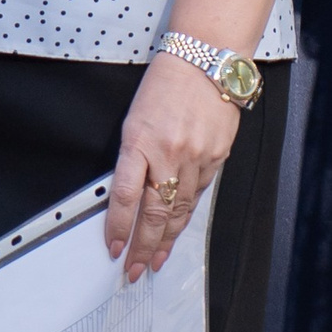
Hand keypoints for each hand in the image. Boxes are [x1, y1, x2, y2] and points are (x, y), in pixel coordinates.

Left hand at [105, 53, 241, 280]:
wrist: (205, 61)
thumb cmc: (165, 85)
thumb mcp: (135, 119)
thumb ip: (132, 158)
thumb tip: (127, 197)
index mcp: (139, 142)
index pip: (126, 197)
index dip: (119, 228)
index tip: (114, 249)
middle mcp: (169, 154)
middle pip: (155, 213)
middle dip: (143, 247)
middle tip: (134, 270)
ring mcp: (197, 157)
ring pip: (180, 210)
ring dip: (166, 240)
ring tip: (156, 261)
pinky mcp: (217, 157)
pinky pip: (200, 194)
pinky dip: (187, 215)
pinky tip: (178, 230)